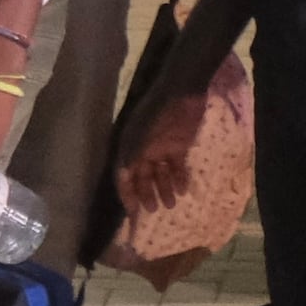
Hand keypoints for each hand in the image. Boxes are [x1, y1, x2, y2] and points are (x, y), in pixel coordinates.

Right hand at [112, 92, 200, 218]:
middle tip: (153, 211)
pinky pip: (177, 166)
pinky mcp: (178, 145)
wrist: (183, 93)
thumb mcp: (142, 138)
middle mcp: (142, 150)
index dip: (127, 194)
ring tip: (171, 205)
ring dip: (164, 189)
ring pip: (160, 173)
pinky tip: (184, 190)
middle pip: (142, 177)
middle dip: (146, 194)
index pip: (124, 176)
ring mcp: (161, 147)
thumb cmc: (159, 115)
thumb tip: (122, 179)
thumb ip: (132, 158)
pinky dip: (179, 177)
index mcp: (129, 147)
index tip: (132, 212)